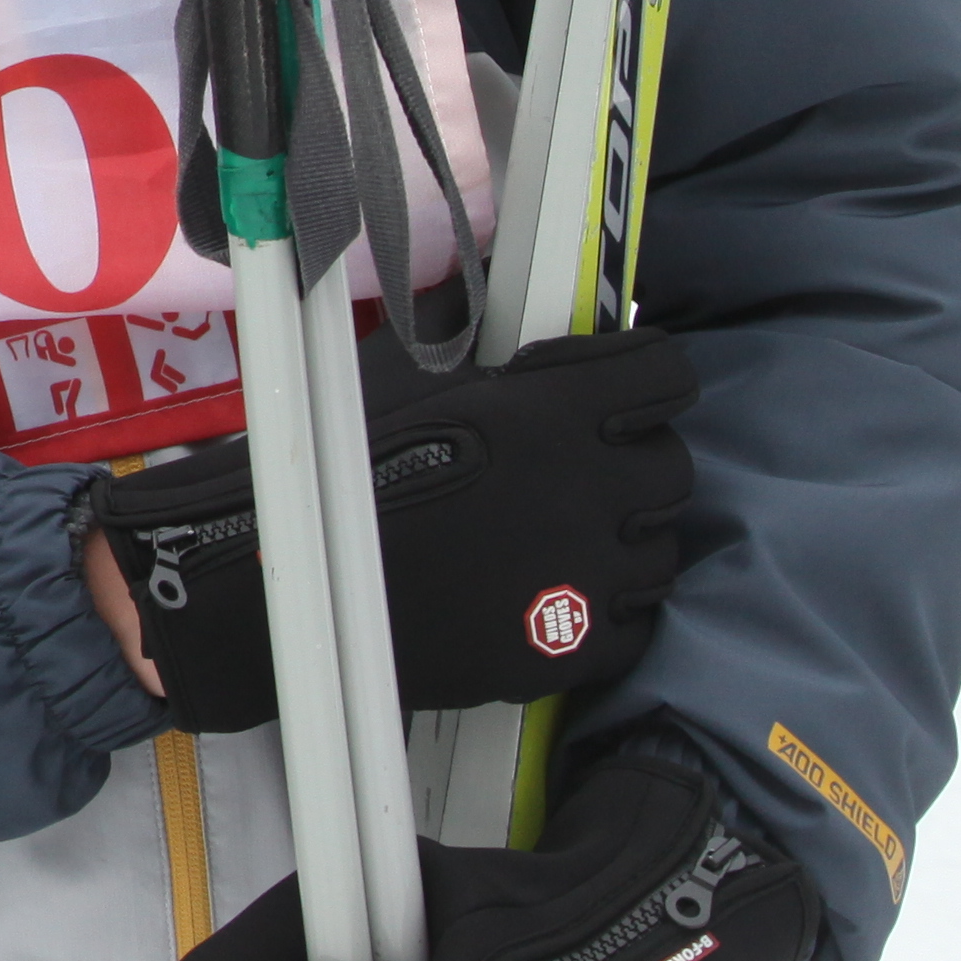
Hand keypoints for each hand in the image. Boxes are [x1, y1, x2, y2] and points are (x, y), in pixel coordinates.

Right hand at [84, 331, 698, 729]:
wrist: (289, 588)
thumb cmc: (333, 473)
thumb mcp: (402, 378)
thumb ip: (477, 350)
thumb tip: (500, 310)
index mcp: (550, 413)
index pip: (666, 375)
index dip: (642, 378)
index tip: (620, 390)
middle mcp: (588, 491)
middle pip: (672, 467)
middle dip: (631, 462)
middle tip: (580, 469)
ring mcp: (588, 577)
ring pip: (659, 550)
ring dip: (619, 538)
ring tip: (558, 536)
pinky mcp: (573, 650)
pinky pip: (633, 624)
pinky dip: (603, 610)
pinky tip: (549, 590)